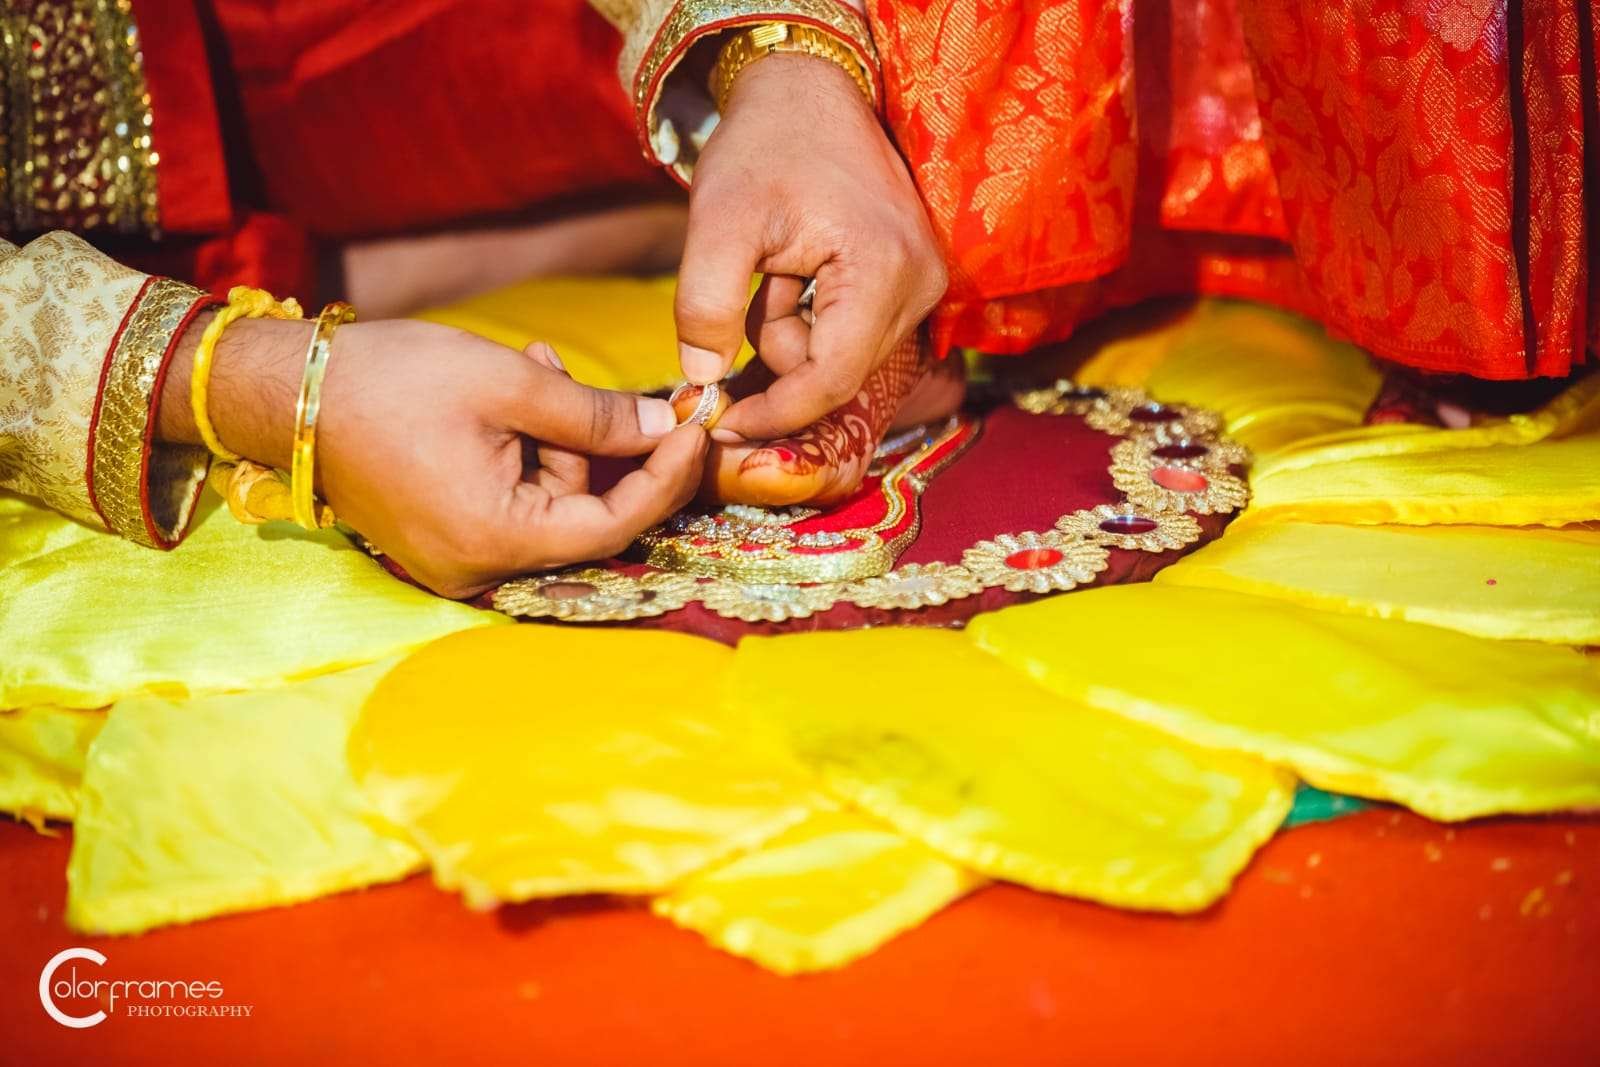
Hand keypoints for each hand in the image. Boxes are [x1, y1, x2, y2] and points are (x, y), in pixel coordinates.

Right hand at [162, 316, 705, 597]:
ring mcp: (457, 559)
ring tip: (533, 366)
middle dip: (598, 444)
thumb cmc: (388, 380)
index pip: (616, 525)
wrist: (283, 390)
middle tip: (584, 373)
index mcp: (495, 539)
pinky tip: (513, 394)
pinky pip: (513, 503)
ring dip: (560, 439)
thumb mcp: (507, 383)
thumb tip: (666, 426)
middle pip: (583, 516)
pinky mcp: (443, 538)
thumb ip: (594, 414)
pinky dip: (528, 454)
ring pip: (550, 504)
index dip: (665, 476)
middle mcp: (478, 569)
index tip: (696, 425)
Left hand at [677, 52, 946, 439]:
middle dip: (779, 344)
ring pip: (840, 354)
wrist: (808, 89)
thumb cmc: (764, 146)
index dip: (773, 412)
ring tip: (777, 263)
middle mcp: (921, 285)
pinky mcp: (912, 279)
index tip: (718, 420)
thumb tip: (701, 382)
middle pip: (836, 371)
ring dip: (792, 326)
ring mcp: (924, 283)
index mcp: (883, 272)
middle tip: (754, 281)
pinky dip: (810, 313)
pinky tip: (796, 267)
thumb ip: (703, 306)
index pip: (831, 380)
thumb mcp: (716, 222)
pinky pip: (850, 329)